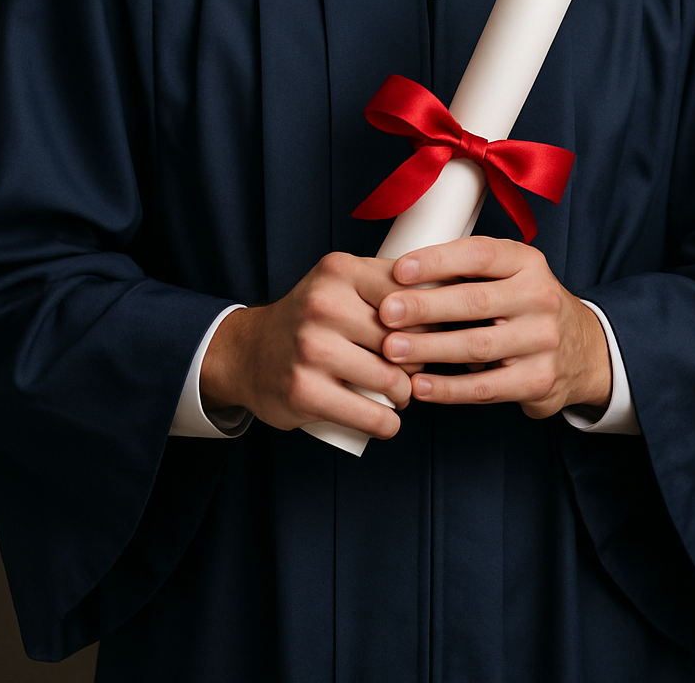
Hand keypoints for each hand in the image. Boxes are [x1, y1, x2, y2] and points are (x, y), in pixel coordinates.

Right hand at [200, 252, 413, 438]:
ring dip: (405, 395)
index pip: (410, 294)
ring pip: (392, 380)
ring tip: (400, 393)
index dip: (428, 320)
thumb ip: (385, 282)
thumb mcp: (339, 282)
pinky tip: (387, 419)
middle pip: (404, 340)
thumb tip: (447, 298)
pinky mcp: (305, 391)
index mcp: (339, 270)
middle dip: (419, 361)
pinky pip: (371, 415)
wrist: (247, 352)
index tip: (430, 334)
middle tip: (412, 370)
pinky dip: (387, 423)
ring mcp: (312, 348)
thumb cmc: (308, 319)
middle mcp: (324, 304)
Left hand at [377, 237, 611, 418]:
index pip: (480, 255)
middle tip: (387, 312)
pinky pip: (486, 387)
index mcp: (528, 263)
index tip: (400, 270)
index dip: (438, 261)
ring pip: (478, 346)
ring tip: (392, 350)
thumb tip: (402, 276)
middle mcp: (540, 297)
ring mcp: (543, 341)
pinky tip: (420, 387)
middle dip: (426, 307)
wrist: (584, 349)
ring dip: (430, 349)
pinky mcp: (539, 380)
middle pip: (475, 301)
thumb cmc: (526, 305)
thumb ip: (468, 273)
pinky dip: (449, 389)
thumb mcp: (511, 274)